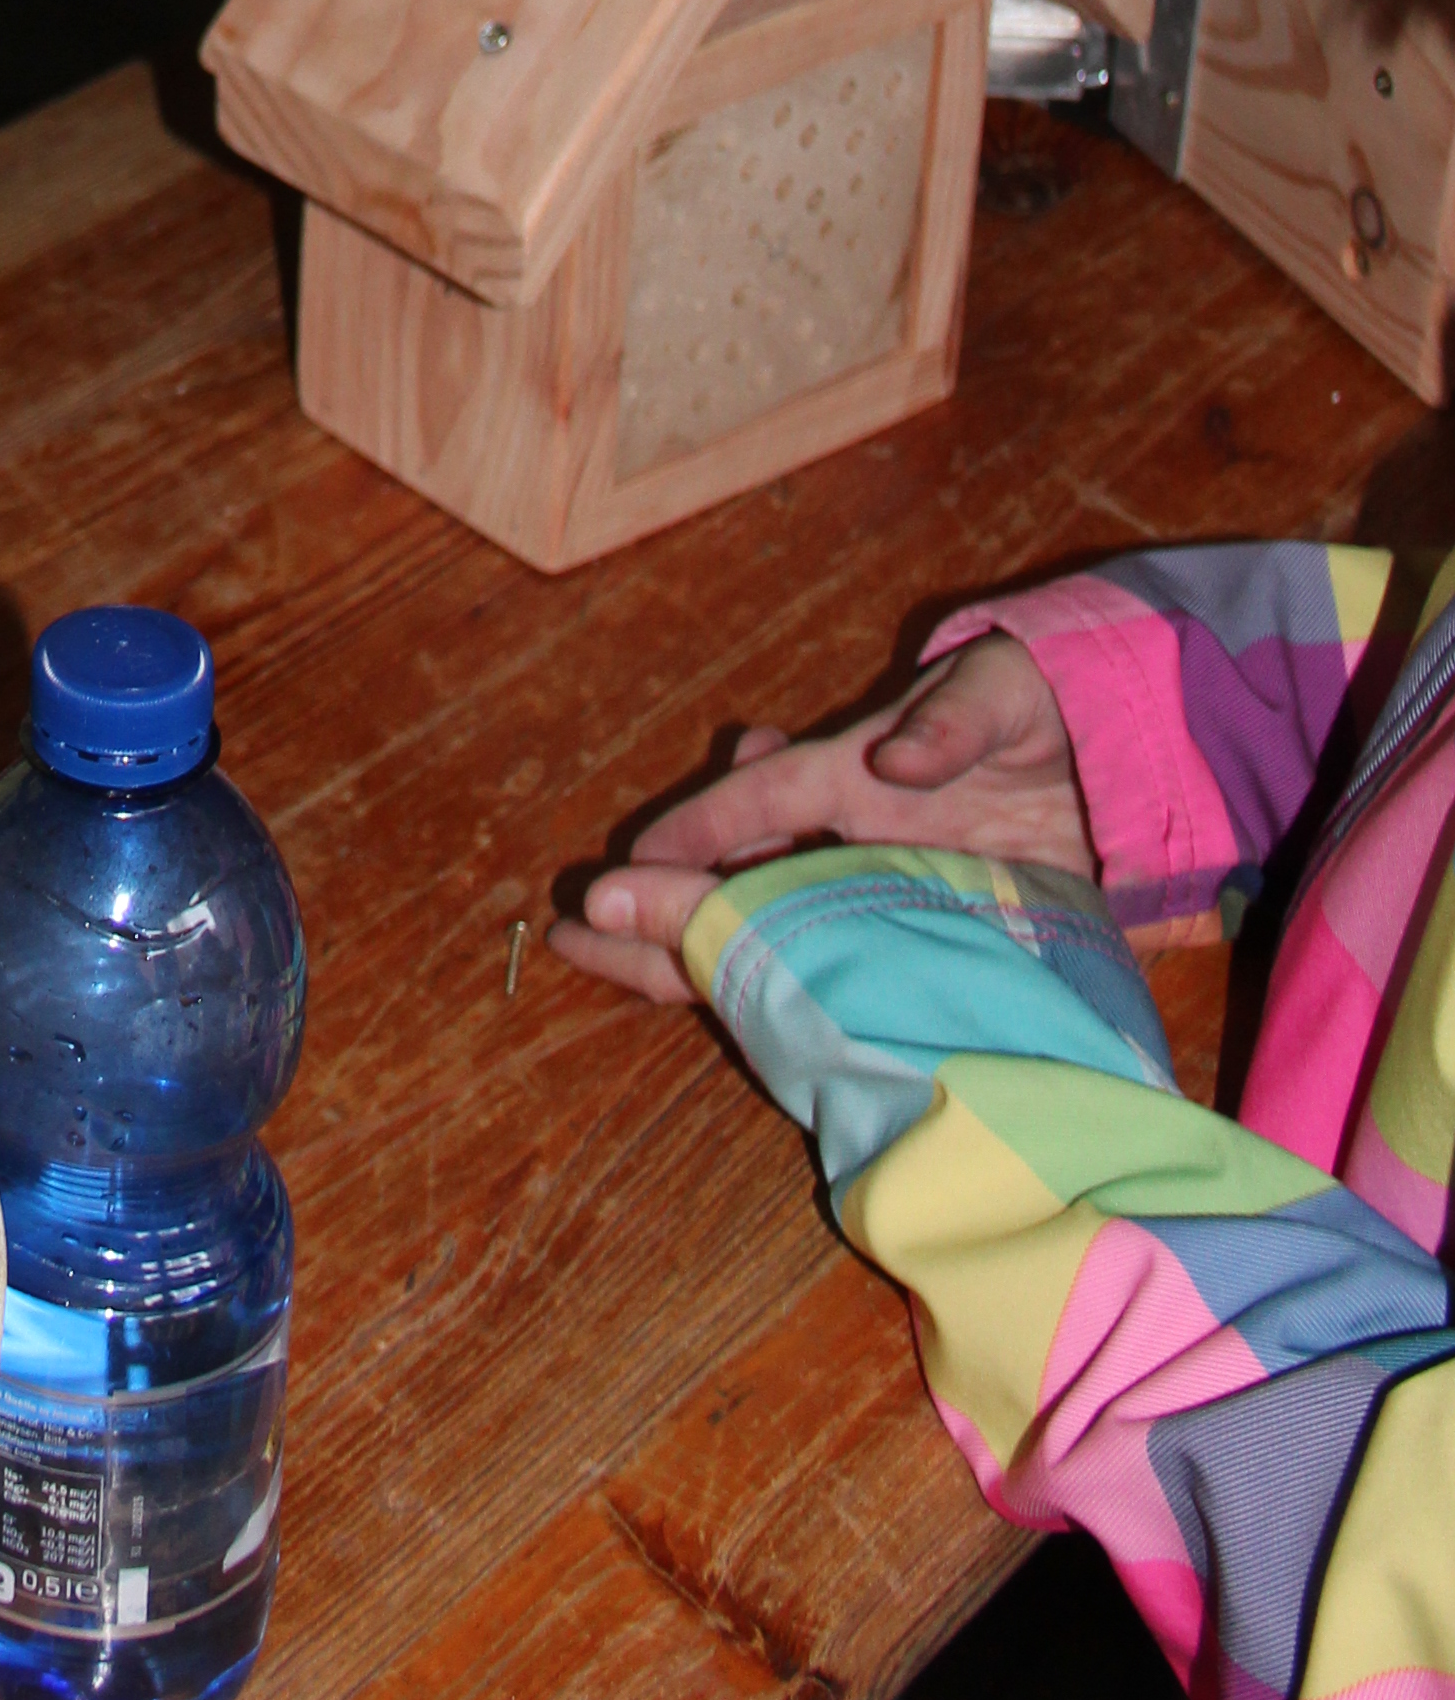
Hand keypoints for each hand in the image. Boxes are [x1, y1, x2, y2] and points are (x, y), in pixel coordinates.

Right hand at [549, 633, 1093, 1010]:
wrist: (1119, 766)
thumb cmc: (1040, 706)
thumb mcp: (1004, 692)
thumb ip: (954, 721)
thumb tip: (895, 762)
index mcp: (860, 769)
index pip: (768, 802)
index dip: (702, 833)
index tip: (634, 868)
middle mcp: (855, 836)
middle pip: (746, 874)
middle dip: (665, 900)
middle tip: (581, 928)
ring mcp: (886, 891)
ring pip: (780, 926)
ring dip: (705, 943)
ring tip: (626, 966)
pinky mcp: (929, 938)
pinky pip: (849, 970)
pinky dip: (793, 986)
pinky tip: (748, 1008)